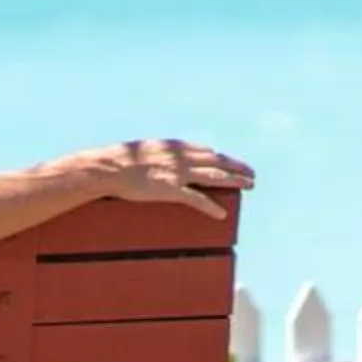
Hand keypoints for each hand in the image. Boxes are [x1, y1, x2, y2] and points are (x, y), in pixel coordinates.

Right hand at [84, 140, 252, 219]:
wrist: (109, 167)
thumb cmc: (122, 160)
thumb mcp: (145, 150)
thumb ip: (161, 152)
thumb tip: (167, 152)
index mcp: (175, 147)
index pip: (205, 152)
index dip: (221, 159)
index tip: (231, 163)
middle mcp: (180, 158)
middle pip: (216, 162)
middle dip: (236, 167)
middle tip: (252, 174)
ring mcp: (177, 173)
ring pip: (213, 176)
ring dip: (234, 181)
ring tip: (249, 186)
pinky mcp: (170, 190)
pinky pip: (196, 199)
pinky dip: (211, 206)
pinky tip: (221, 214)